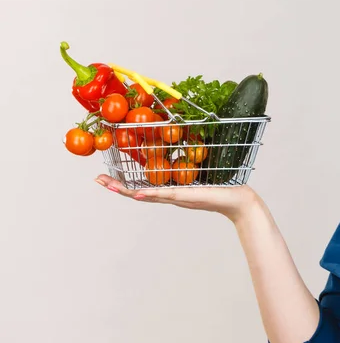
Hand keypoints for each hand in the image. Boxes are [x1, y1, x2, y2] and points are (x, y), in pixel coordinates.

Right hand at [94, 174, 258, 221]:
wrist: (238, 200)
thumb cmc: (222, 185)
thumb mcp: (202, 170)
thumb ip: (191, 161)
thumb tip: (184, 141)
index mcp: (171, 189)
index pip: (142, 185)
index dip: (123, 181)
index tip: (106, 176)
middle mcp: (170, 196)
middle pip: (137, 192)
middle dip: (116, 186)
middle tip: (98, 180)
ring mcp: (176, 198)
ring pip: (145, 195)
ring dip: (125, 190)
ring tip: (108, 186)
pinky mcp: (185, 197)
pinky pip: (164, 195)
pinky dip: (149, 194)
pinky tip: (135, 193)